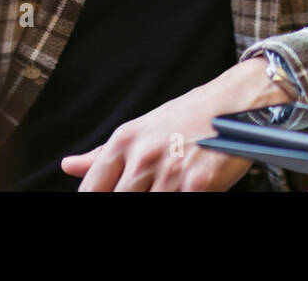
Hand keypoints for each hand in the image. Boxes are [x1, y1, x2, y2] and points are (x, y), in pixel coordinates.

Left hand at [61, 57, 294, 190]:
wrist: (238, 101)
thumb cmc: (191, 115)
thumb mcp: (143, 128)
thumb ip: (104, 153)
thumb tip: (69, 167)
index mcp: (125, 141)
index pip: (92, 189)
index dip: (94, 202)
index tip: (99, 206)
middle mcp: (143, 156)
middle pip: (118, 201)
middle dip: (128, 202)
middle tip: (149, 190)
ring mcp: (170, 172)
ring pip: (149, 204)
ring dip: (159, 199)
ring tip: (172, 186)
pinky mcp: (198, 185)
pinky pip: (181, 205)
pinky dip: (183, 200)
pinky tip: (190, 190)